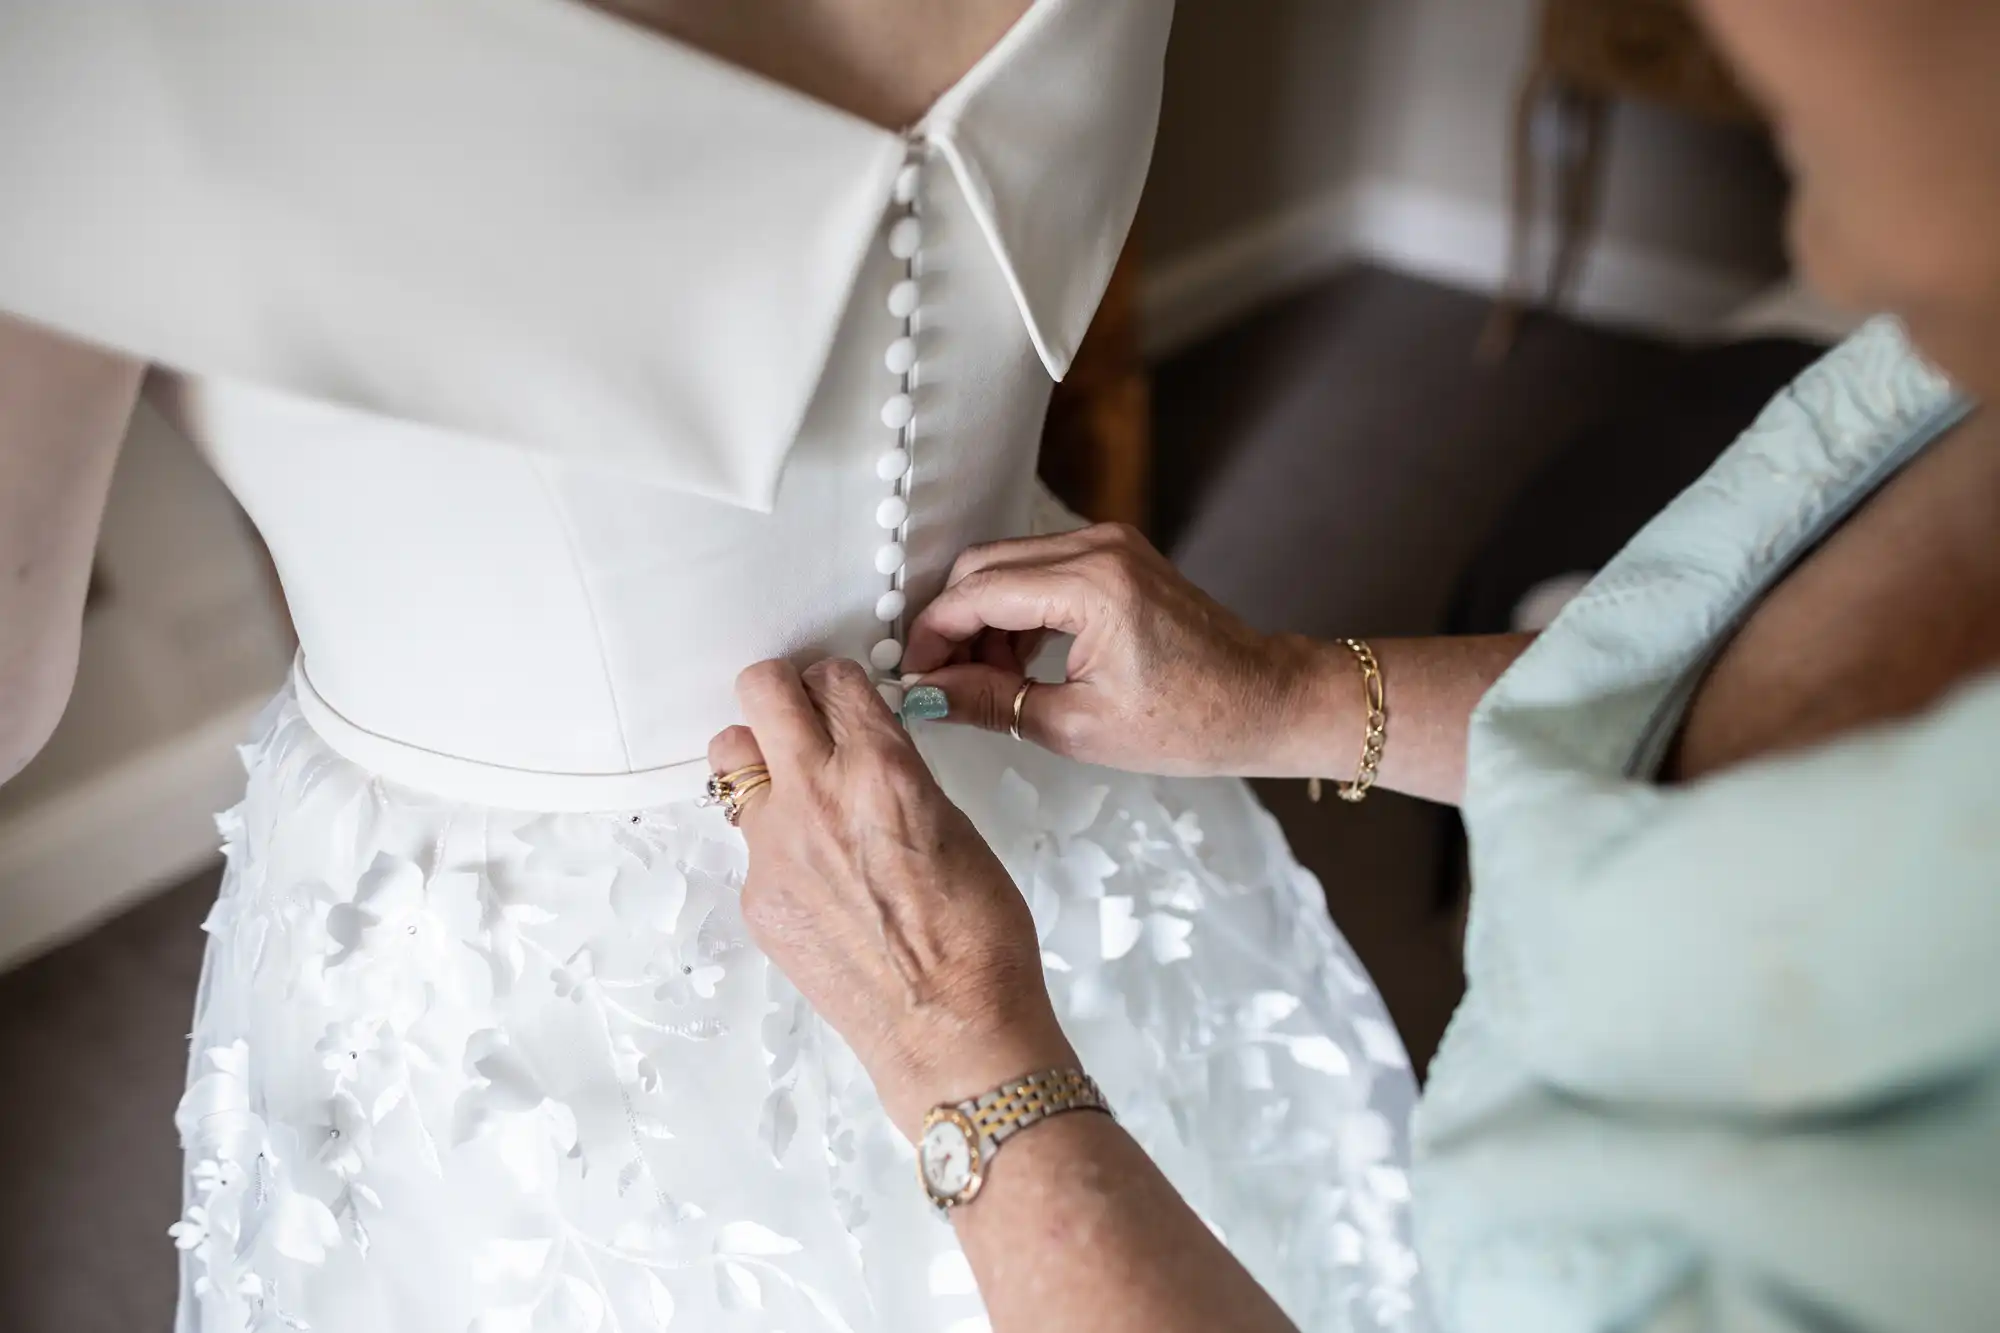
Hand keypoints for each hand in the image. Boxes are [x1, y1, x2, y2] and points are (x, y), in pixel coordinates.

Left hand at [710, 657, 1076, 1135]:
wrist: (950, 1030)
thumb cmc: (978, 936)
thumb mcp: (953, 824)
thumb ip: (896, 775)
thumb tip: (866, 755)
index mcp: (880, 769)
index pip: (833, 678)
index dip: (839, 683)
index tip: (843, 697)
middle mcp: (816, 796)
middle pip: (760, 690)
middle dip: (781, 690)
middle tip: (801, 714)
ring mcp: (773, 849)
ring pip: (731, 758)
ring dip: (760, 757)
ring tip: (797, 791)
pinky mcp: (756, 898)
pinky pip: (750, 841)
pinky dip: (777, 842)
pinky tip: (819, 879)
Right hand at [902, 523, 1324, 776]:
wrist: (1266, 702)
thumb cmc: (1193, 722)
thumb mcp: (1075, 726)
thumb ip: (989, 703)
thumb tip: (926, 697)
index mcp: (1092, 587)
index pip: (976, 594)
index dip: (933, 637)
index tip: (914, 678)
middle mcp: (1099, 548)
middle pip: (983, 567)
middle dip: (953, 624)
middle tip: (944, 683)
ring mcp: (1111, 544)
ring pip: (1008, 566)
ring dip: (985, 620)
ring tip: (988, 684)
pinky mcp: (1118, 555)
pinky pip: (1042, 570)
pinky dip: (1018, 611)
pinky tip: (1020, 663)